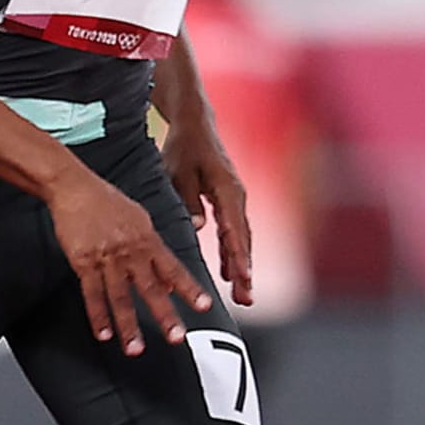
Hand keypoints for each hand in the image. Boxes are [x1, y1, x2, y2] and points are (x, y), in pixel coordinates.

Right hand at [44, 169, 212, 356]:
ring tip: (135, 349)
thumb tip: (169, 282)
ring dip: (128, 325)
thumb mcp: (140, 220)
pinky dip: (98, 315)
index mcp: (147, 240)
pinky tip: (103, 333)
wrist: (74, 187)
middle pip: (150, 288)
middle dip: (164, 315)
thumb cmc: (107, 201)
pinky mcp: (83, 262)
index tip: (205, 307)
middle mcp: (130, 252)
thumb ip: (156, 250)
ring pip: (119, 297)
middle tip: (175, 337)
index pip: (174, 269)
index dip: (190, 289)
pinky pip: (92, 293)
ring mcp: (106, 258)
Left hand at [162, 121, 253, 305]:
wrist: (195, 125)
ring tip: (242, 296)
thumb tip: (199, 227)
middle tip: (245, 298)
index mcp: (226, 189)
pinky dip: (233, 252)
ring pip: (240, 238)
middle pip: (242, 239)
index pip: (234, 228)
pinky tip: (229, 273)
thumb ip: (188, 198)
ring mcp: (234, 200)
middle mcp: (236, 197)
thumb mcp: (179, 170)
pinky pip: (233, 232)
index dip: (238, 254)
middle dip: (244, 270)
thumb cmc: (184, 147)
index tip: (242, 276)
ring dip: (241, 266)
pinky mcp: (228, 202)